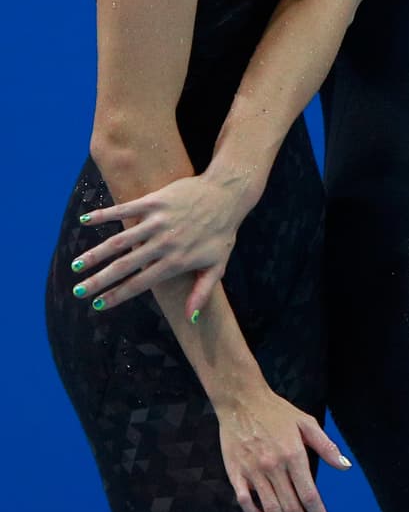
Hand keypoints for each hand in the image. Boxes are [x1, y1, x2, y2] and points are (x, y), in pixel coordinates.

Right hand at [73, 173, 246, 318]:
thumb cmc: (223, 231)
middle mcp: (164, 243)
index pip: (140, 283)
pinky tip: (85, 220)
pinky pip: (124, 209)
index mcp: (176, 261)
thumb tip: (190, 318)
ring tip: (76, 266)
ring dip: (95, 254)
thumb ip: (202, 292)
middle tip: (78, 291)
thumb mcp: (217, 265)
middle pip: (124, 266)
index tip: (98, 305)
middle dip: (98, 281)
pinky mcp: (155, 201)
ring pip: (119, 241)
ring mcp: (158, 221)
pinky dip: (104, 214)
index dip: (118, 295)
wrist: (228, 193)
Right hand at [217, 382, 350, 511]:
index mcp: (294, 454)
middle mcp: (274, 466)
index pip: (309, 493)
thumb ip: (326, 446)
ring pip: (269, 508)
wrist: (242, 401)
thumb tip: (345, 466)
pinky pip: (244, 500)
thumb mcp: (306, 422)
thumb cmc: (278, 412)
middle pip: (291, 506)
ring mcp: (253, 472)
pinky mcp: (235, 473)